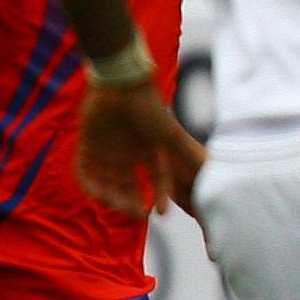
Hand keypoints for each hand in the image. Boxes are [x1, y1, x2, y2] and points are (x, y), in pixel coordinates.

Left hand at [75, 81, 201, 217]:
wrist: (121, 86)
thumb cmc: (150, 110)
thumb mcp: (173, 137)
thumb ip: (192, 157)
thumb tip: (214, 177)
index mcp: (151, 151)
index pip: (158, 180)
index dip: (160, 197)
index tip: (162, 214)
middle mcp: (130, 153)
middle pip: (130, 185)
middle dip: (132, 202)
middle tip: (136, 214)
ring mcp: (108, 150)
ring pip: (108, 181)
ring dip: (112, 196)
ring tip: (116, 205)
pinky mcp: (89, 144)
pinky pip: (85, 170)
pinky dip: (89, 184)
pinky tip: (96, 194)